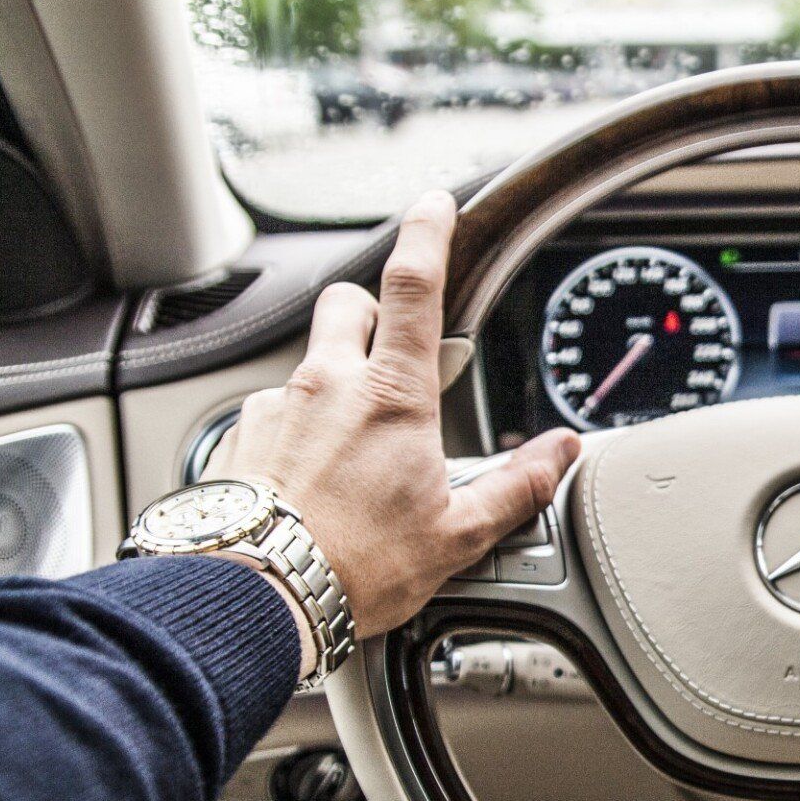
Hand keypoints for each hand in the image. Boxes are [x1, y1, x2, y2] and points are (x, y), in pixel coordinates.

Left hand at [218, 190, 580, 642]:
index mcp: (392, 398)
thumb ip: (515, 486)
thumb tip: (560, 453)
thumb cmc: (354, 569)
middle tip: (396, 352)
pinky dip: (295, 433)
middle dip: (374, 312)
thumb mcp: (456, 534)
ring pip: (309, 362)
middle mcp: (327, 386)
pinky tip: (309, 483)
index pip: (413, 285)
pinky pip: (273, 414)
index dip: (428, 232)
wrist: (254, 597)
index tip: (435, 203)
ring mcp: (276, 409)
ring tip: (352, 449)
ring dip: (334, 383)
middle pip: (349, 303)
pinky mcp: (239, 440)